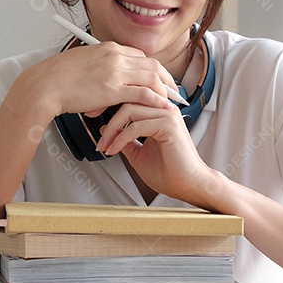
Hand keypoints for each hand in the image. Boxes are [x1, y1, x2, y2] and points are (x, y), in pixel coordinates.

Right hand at [18, 42, 178, 117]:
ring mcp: (115, 72)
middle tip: (175, 89)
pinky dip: (157, 100)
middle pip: (151, 64)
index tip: (160, 77)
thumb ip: (98, 66)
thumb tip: (104, 77)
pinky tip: (164, 106)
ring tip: (173, 100)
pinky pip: (143, 93)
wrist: (44, 85)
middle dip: (167, 78)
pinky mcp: (112, 89)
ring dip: (165, 90)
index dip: (153, 68)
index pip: (140, 56)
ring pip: (152, 77)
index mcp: (108, 47)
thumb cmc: (56, 77)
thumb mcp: (82, 62)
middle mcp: (115, 56)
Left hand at [95, 101, 213, 203]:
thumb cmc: (170, 172)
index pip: (130, 98)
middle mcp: (164, 109)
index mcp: (158, 112)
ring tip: (105, 146)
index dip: (109, 106)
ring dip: (112, 129)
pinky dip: (121, 138)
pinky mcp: (169, 125)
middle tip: (97, 135)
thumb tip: (107, 130)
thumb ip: (125, 140)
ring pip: (129, 110)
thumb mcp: (138, 153)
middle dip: (106, 116)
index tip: (94, 118)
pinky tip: (114, 149)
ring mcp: (168, 115)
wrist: (188, 185)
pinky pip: (137, 126)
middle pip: (127, 100)